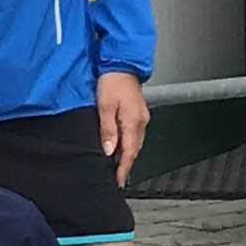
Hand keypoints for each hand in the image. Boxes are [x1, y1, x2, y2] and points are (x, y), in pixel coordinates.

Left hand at [97, 70, 149, 184]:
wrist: (121, 64)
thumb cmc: (112, 81)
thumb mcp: (104, 106)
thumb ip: (107, 130)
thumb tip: (108, 151)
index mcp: (133, 122)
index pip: (129, 152)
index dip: (123, 168)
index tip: (118, 181)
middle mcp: (141, 121)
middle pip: (134, 150)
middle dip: (125, 164)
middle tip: (116, 177)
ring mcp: (141, 116)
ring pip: (135, 142)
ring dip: (126, 154)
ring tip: (116, 166)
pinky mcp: (138, 112)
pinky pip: (134, 133)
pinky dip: (128, 143)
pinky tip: (120, 145)